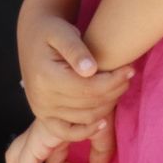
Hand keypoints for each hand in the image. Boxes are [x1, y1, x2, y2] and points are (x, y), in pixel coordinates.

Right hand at [18, 12, 133, 130]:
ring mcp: (42, 110)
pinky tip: (104, 122)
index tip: (129, 69)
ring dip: (107, 106)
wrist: (32, 37)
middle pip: (89, 104)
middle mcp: (42, 98)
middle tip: (128, 76)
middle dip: (114, 91)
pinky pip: (68, 132)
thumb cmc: (50, 30)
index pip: (88, 88)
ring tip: (119, 87)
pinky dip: (87, 131)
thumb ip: (75, 50)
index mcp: (45, 77)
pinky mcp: (44, 117)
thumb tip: (91, 70)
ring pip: (85, 117)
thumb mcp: (62, 32)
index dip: (113, 81)